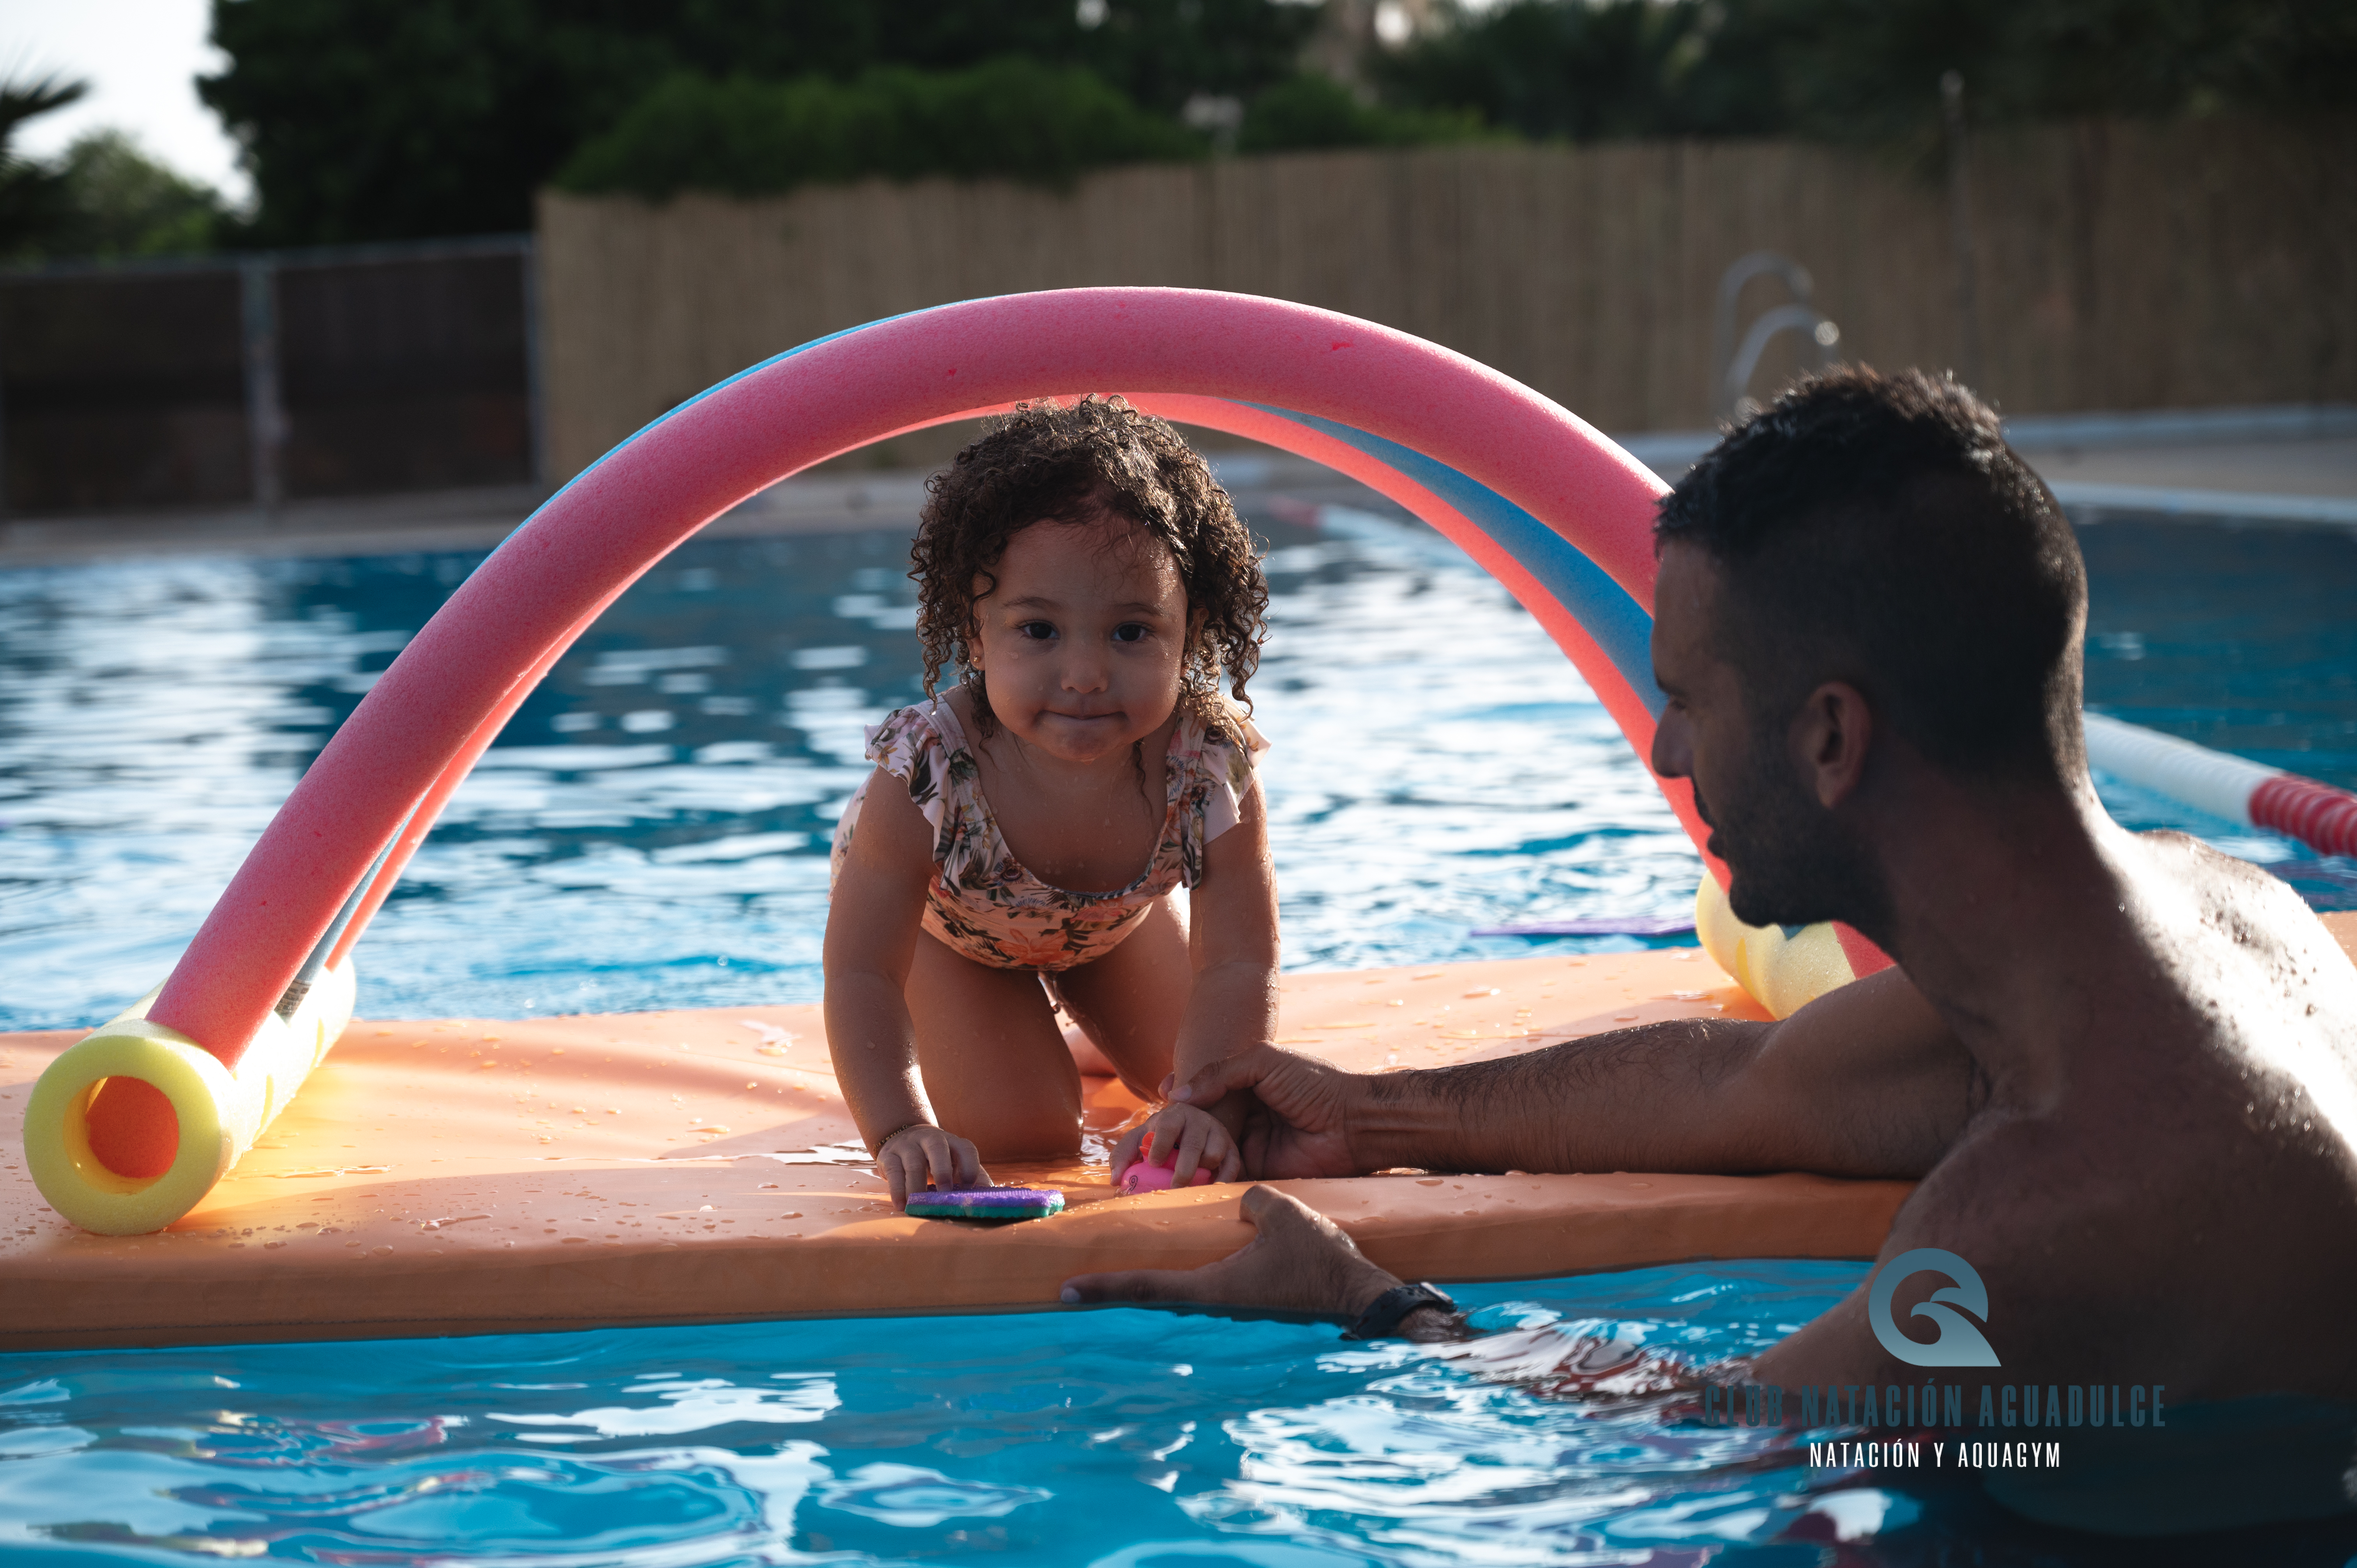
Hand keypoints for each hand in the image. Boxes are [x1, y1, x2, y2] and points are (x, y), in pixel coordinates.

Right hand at [876, 1123, 989, 1208]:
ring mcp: (908, 1146)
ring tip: (918, 1205)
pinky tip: (901, 1205)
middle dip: (942, 1170)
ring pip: (913, 1162)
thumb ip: (973, 1178)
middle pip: (938, 1148)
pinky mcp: (889, 1156)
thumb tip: (990, 1198)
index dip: (970, 1165)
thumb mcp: (954, 1164)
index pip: (966, 1148)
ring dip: (916, 1186)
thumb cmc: (936, 1159)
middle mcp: (931, 1139)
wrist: (903, 1138)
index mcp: (952, 1142)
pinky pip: (893, 1171)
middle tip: (944, 1193)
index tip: (969, 1186)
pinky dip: (897, 1190)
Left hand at [1061, 1184, 1399, 1317]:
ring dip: (1146, 1286)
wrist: (1356, 1291)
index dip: (1105, 1287)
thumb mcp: (1280, 1211)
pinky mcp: (1247, 1297)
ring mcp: (1230, 1302)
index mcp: (1213, 1285)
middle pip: (1153, 1294)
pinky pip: (1202, 1284)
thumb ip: (1249, 1198)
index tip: (1067, 1291)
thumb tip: (1240, 1199)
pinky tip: (1174, 1266)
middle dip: (1113, 1291)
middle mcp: (1214, 1299)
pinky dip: (1178, 1277)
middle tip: (1073, 1289)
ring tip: (1111, 1277)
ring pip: (1176, 1292)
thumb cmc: (1317, 1258)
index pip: (1147, 1286)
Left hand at [1110, 1100, 1242, 1187]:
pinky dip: (1223, 1180)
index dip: (1161, 1144)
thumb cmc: (1160, 1138)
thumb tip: (1115, 1180)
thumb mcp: (1139, 1139)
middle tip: (1174, 1186)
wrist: (1191, 1129)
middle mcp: (1198, 1120)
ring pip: (1213, 1155)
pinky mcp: (1232, 1148)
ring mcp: (1218, 1133)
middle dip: (1184, 1168)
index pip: (1167, 1125)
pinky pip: (1232, 1167)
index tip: (1154, 1162)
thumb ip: (1123, 1155)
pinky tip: (1210, 1187)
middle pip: (1193, 1144)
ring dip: (1202, 1173)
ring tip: (1191, 1181)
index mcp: (1174, 1114)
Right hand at [1163, 1046, 1372, 1179]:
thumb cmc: (1314, 1084)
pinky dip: (1208, 1175)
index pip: (1206, 1088)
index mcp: (1246, 1084)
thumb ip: (1221, 1073)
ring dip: (1188, 1152)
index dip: (1182, 1093)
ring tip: (1158, 1154)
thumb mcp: (1265, 1062)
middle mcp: (1246, 1114)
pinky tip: (1183, 1173)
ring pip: (1210, 1148)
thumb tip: (1178, 1094)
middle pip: (1203, 1121)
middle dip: (1179, 1126)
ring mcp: (1251, 1143)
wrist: (1352, 1124)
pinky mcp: (1258, 1170)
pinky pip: (1227, 1174)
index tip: (1159, 1094)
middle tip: (1150, 1131)